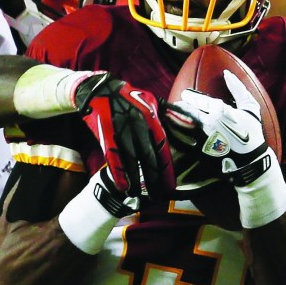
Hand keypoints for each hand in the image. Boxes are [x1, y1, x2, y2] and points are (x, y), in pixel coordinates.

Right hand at [73, 73, 173, 199]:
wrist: (99, 88)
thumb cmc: (127, 95)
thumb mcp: (150, 100)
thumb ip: (166, 114)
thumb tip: (186, 122)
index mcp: (151, 119)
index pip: (163, 148)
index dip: (167, 169)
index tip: (171, 185)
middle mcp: (139, 127)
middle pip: (149, 159)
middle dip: (154, 179)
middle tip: (159, 196)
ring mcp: (122, 132)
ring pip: (132, 162)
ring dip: (137, 181)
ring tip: (141, 196)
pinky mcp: (106, 136)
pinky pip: (114, 159)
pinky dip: (119, 174)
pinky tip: (123, 187)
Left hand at [163, 70, 269, 187]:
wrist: (251, 159)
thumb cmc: (252, 131)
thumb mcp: (250, 107)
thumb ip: (238, 89)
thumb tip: (227, 74)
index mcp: (220, 111)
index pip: (200, 100)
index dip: (190, 96)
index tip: (185, 95)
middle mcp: (209, 123)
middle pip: (189, 111)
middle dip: (181, 106)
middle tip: (176, 104)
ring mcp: (203, 137)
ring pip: (185, 124)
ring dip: (177, 118)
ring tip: (172, 114)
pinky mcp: (201, 149)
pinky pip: (185, 139)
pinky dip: (178, 133)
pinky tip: (174, 129)